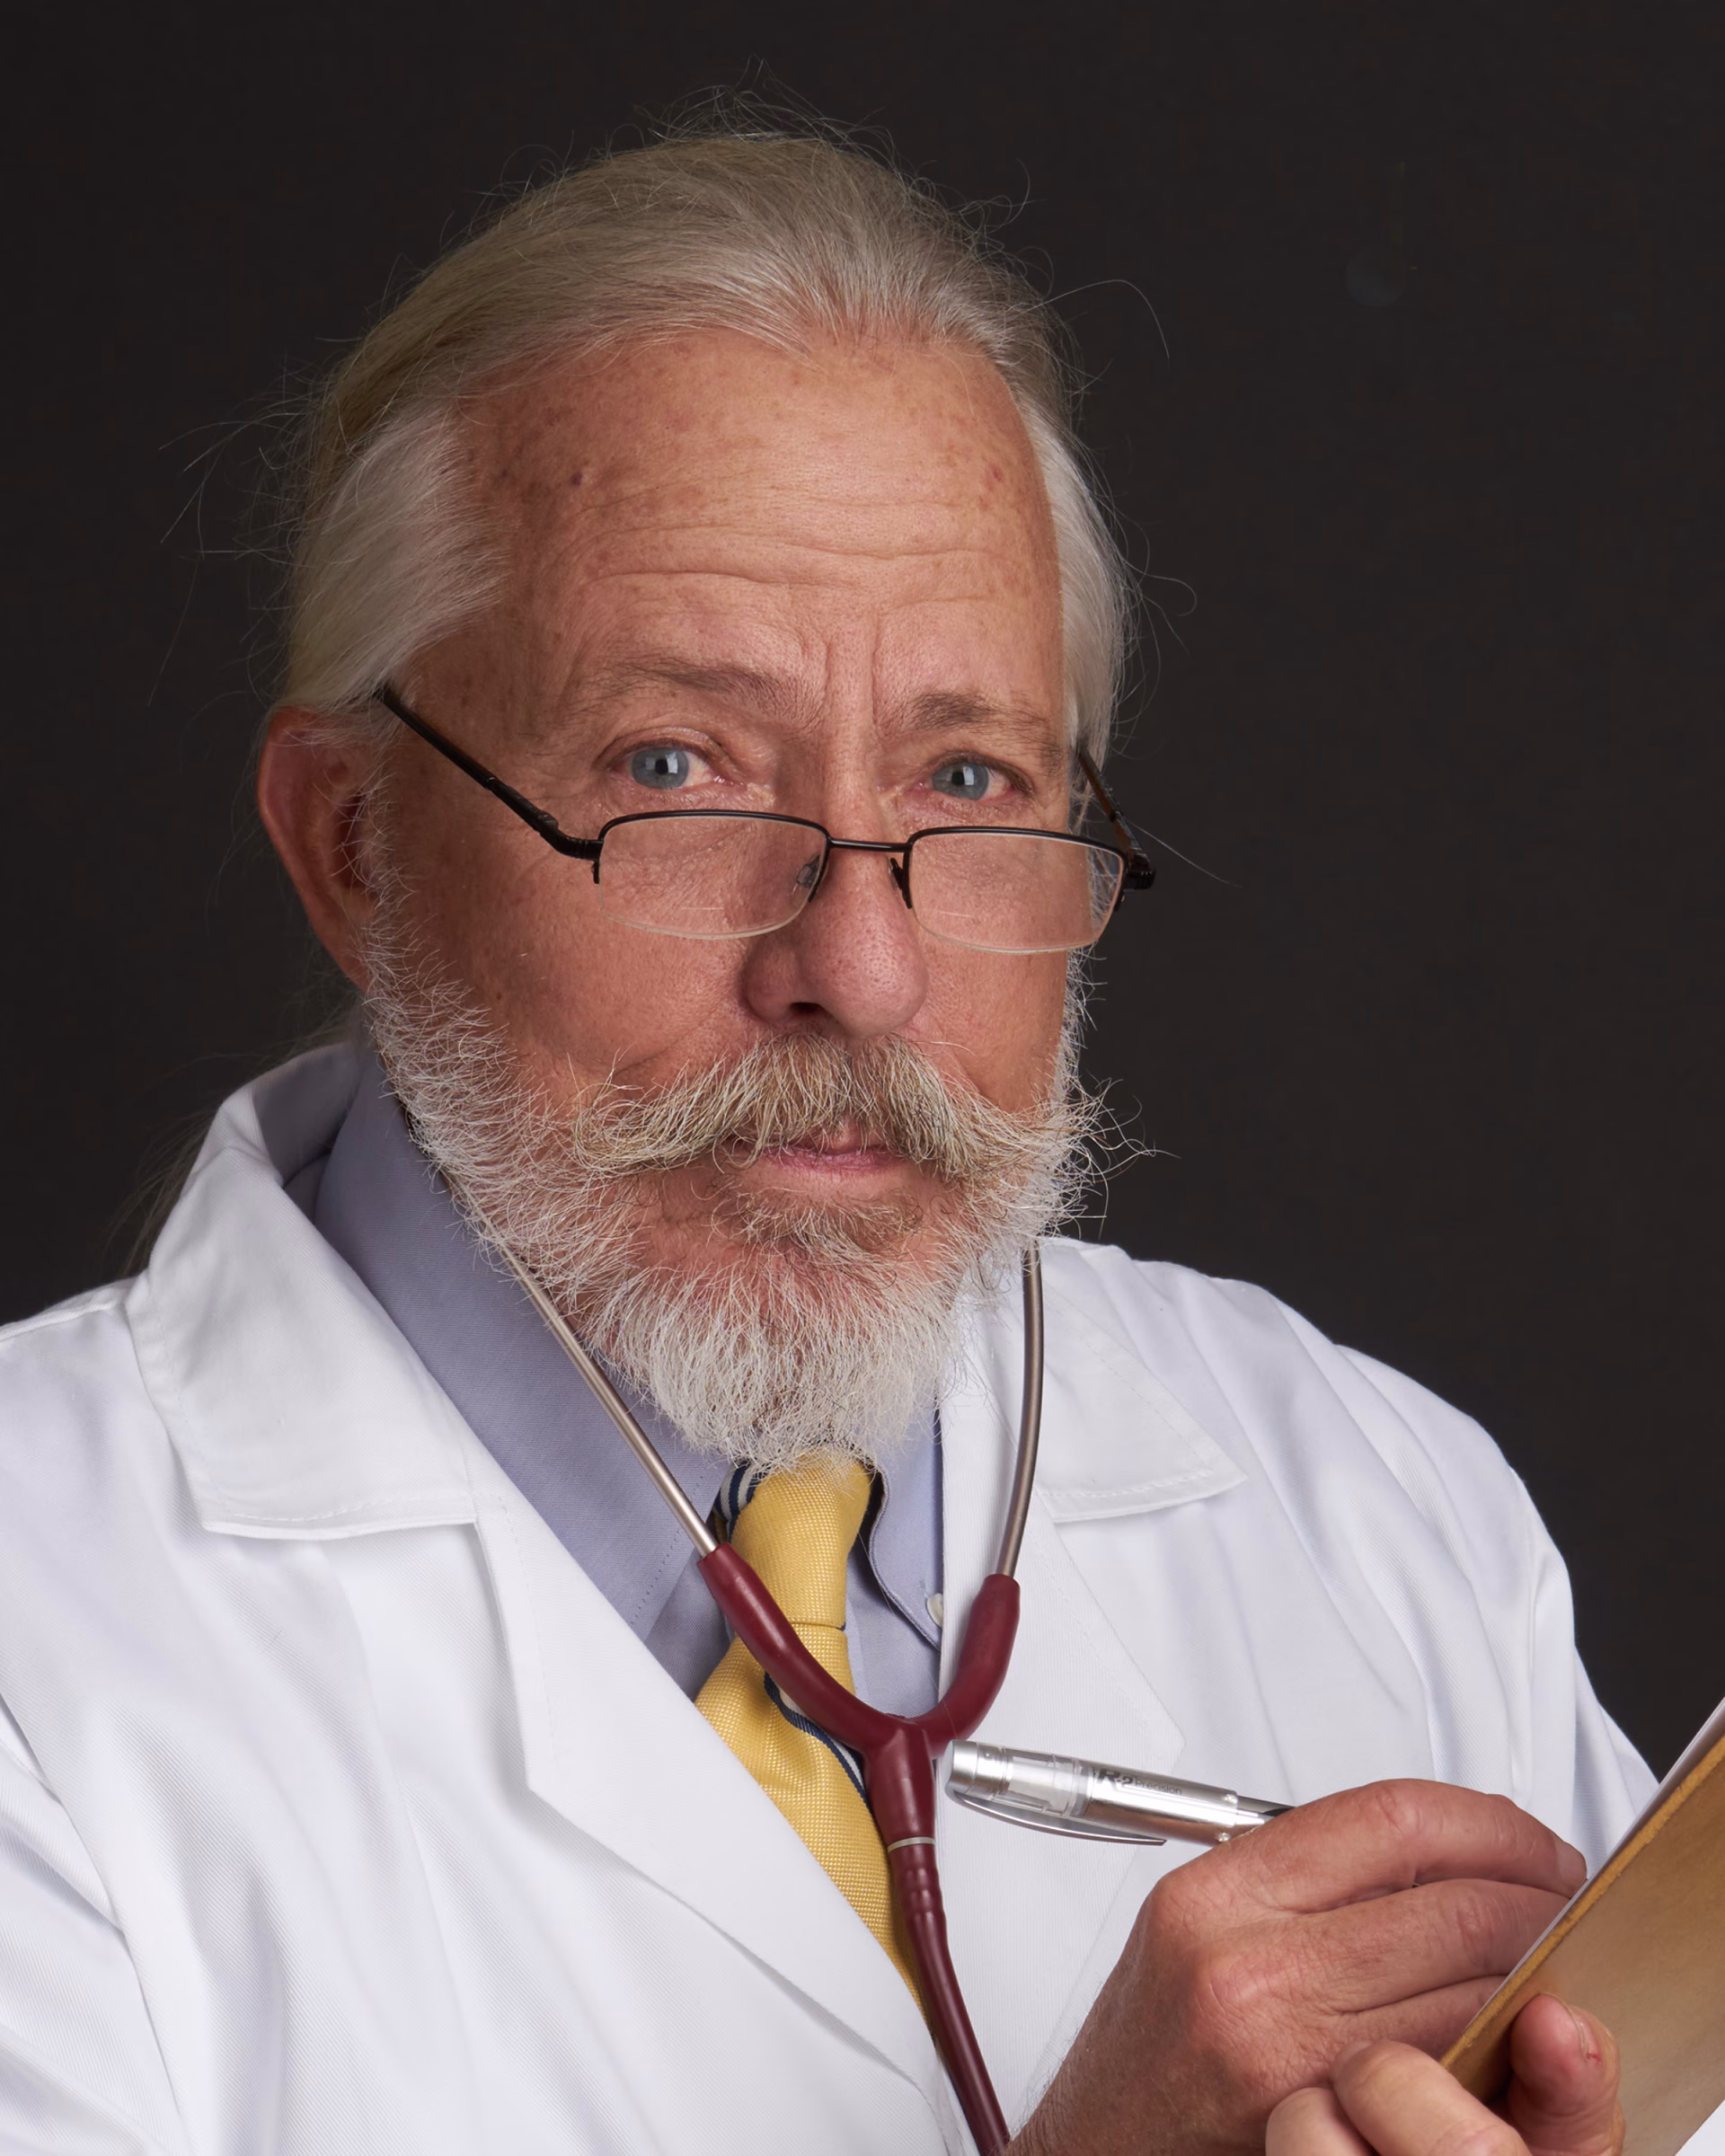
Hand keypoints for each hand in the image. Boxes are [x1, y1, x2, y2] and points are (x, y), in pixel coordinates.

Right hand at [1012, 1780, 1586, 2155]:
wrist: (1101, 2149)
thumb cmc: (1152, 2045)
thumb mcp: (1200, 1921)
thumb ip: (1302, 1874)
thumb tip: (1438, 1841)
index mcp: (1221, 1892)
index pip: (1395, 1820)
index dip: (1490, 1824)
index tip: (1529, 1841)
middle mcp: (1251, 1966)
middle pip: (1455, 1906)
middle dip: (1535, 1901)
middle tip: (1557, 1903)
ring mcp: (1294, 2055)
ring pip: (1474, 1991)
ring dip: (1531, 1975)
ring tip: (1539, 1963)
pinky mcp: (1327, 2123)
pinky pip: (1454, 2067)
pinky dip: (1498, 2044)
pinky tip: (1501, 2031)